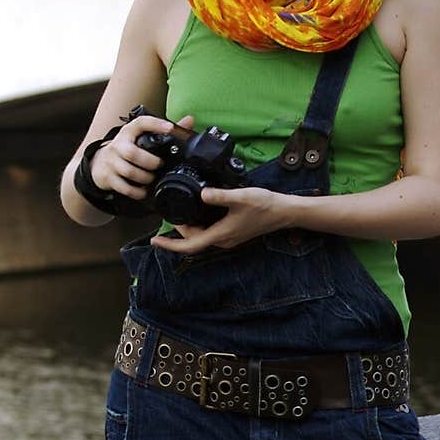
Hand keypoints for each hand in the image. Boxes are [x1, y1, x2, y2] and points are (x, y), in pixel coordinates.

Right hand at [91, 114, 194, 199]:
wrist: (100, 164)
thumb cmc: (127, 149)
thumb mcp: (141, 138)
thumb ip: (165, 130)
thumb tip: (190, 120)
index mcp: (129, 132)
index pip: (140, 123)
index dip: (155, 124)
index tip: (170, 128)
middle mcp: (118, 145)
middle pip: (132, 153)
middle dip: (149, 162)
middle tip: (159, 165)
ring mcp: (111, 161)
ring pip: (129, 171)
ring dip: (145, 178)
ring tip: (152, 178)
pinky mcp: (108, 177)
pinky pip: (124, 187)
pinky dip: (137, 192)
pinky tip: (143, 191)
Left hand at [151, 186, 293, 252]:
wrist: (284, 212)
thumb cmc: (265, 205)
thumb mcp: (240, 197)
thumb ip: (220, 196)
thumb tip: (202, 194)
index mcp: (221, 235)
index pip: (190, 245)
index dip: (170, 245)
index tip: (155, 240)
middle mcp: (223, 240)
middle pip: (193, 240)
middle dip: (179, 230)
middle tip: (169, 214)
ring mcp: (228, 238)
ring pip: (201, 236)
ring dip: (189, 228)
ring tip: (180, 211)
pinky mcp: (232, 232)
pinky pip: (210, 233)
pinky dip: (199, 225)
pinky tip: (198, 211)